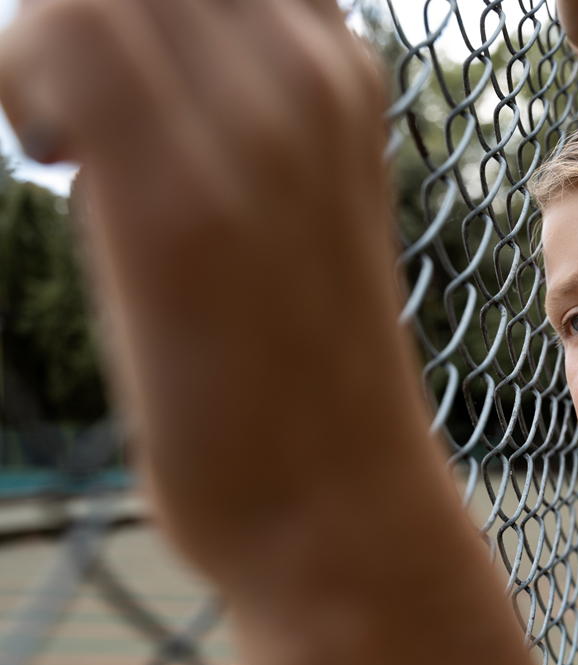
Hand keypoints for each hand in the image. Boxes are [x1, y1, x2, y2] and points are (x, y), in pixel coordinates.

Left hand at [0, 2, 533, 664]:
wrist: (338, 498)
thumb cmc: (299, 361)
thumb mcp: (292, 198)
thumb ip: (225, 107)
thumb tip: (109, 71)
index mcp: (343, 74)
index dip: (139, 8)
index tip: (103, 76)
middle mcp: (314, 76)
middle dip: (88, 13)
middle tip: (80, 110)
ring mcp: (260, 131)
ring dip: (51, 39)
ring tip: (68, 138)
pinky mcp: (183, 202)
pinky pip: (72, 40)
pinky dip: (28, 77)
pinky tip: (57, 156)